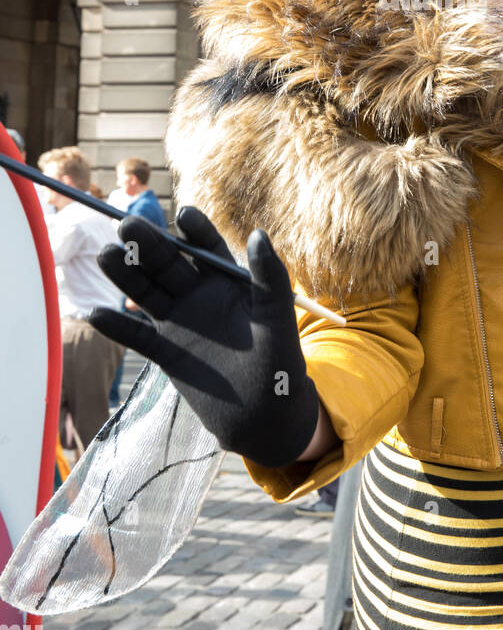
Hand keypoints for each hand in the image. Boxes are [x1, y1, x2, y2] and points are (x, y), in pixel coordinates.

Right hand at [91, 206, 320, 467]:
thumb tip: (258, 235)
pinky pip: (138, 336)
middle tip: (126, 224)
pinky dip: (118, 327)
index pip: (208, 248)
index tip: (185, 214)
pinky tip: (95, 314)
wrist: (265, 415)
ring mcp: (180, 322)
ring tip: (106, 255)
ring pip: (148, 292)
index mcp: (227, 282)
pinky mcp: (166, 352)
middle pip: (169, 264)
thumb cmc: (280, 363)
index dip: (197, 231)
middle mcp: (199, 296)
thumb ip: (269, 278)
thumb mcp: (277, 318)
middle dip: (149, 244)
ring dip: (126, 275)